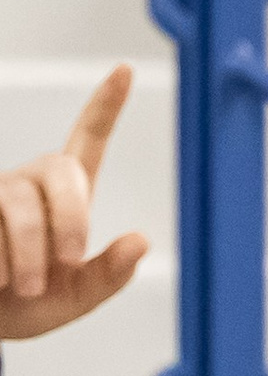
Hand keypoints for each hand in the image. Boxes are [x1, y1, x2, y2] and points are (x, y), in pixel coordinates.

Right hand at [0, 67, 147, 341]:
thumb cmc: (28, 305)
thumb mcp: (77, 298)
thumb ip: (109, 275)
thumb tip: (142, 239)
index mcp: (65, 200)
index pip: (86, 143)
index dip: (103, 108)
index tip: (124, 70)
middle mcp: (28, 182)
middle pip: (58, 170)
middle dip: (70, 219)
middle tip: (69, 263)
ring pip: (17, 200)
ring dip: (28, 252)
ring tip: (26, 287)